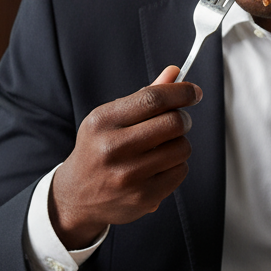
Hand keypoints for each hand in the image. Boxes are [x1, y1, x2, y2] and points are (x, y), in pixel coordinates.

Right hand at [49, 66, 200, 248]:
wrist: (77, 196)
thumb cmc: (98, 150)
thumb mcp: (110, 119)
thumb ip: (144, 96)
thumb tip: (176, 73)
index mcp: (102, 122)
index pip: (153, 98)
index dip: (182, 92)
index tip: (194, 92)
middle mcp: (113, 148)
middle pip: (173, 122)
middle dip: (183, 119)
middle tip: (177, 122)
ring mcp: (129, 176)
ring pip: (182, 148)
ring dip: (179, 144)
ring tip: (161, 148)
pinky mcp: (143, 197)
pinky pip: (181, 171)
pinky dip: (176, 166)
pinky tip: (158, 168)